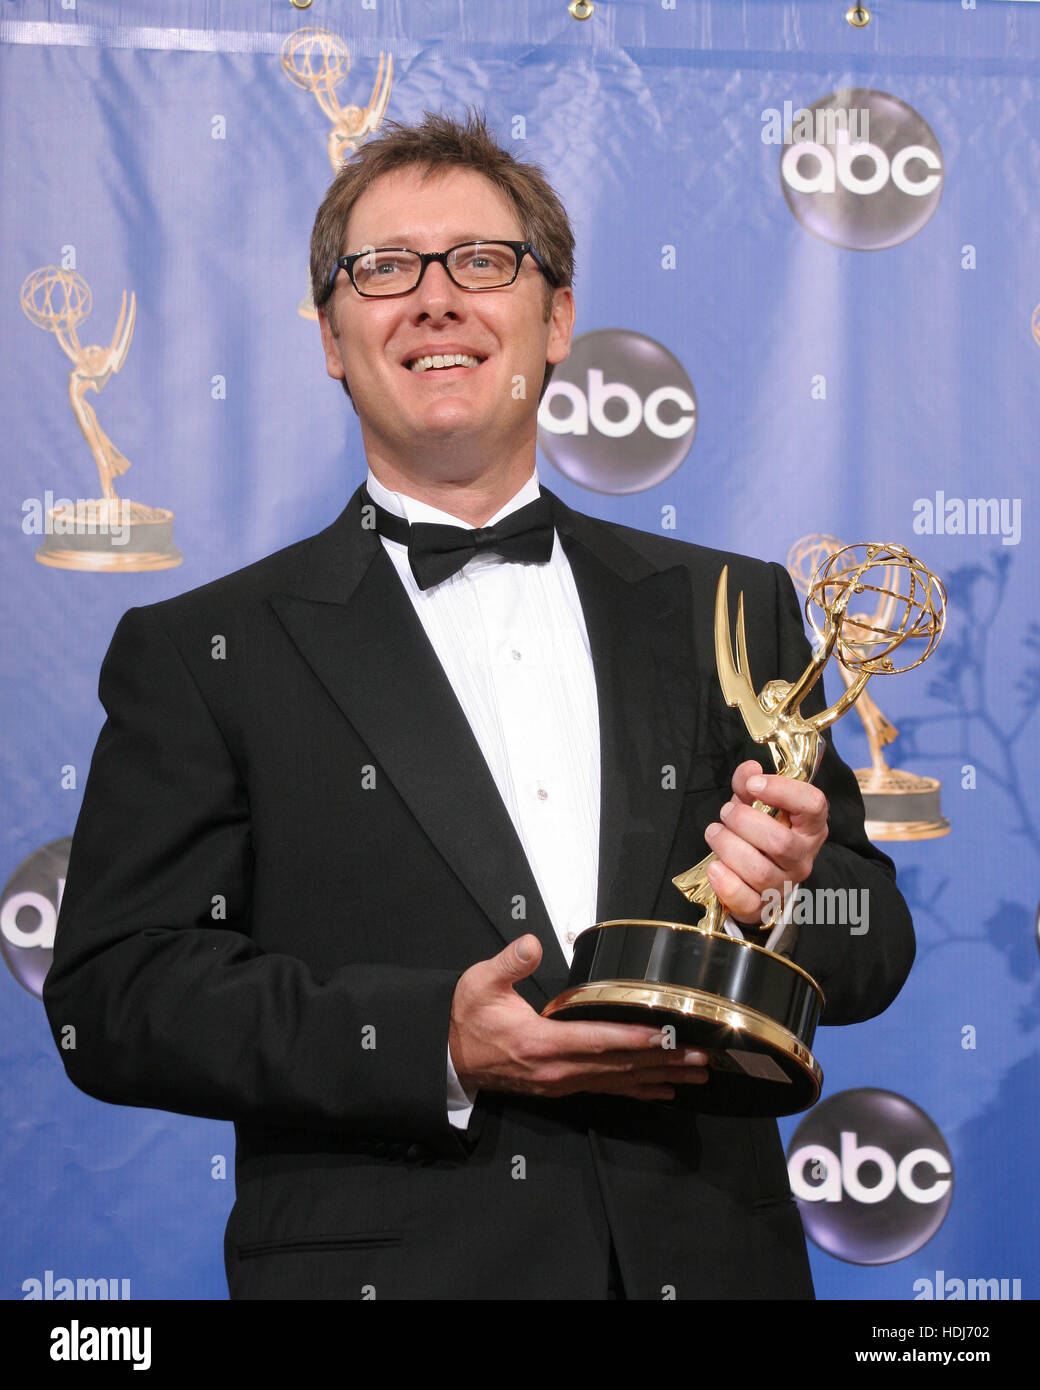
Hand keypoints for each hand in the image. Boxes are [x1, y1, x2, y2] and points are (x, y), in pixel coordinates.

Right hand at [448, 935, 708, 1100]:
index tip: (665, 1035)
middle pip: (620, 1065)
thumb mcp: (479, 982)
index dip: (633, 1038)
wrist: (451, 1058)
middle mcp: (558, 1069)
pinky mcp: (564, 1086)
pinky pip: (608, 1090)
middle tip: (702, 1056)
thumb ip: (508, 963)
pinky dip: (639, 1090)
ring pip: (620, 1081)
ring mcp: (563, 1082)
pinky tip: (664, 1090)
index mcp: (541, 1041)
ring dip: (660, 1077)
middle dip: (663, 1060)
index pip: (596, 1040)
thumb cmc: (468, 1018)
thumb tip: (531, 944)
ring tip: (696, 1073)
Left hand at [703, 760, 828, 926]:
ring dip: (728, 847)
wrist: (758, 877)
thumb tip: (749, 770)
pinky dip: (725, 883)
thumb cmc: (760, 832)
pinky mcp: (763, 907)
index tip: (754, 784)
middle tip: (726, 813)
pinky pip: (746, 900)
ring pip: (758, 870)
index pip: (813, 804)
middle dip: (743, 822)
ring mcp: (785, 884)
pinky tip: (715, 867)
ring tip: (715, 833)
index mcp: (810, 826)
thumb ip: (750, 783)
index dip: (782, 790)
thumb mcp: (757, 803)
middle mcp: (803, 857)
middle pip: (779, 841)